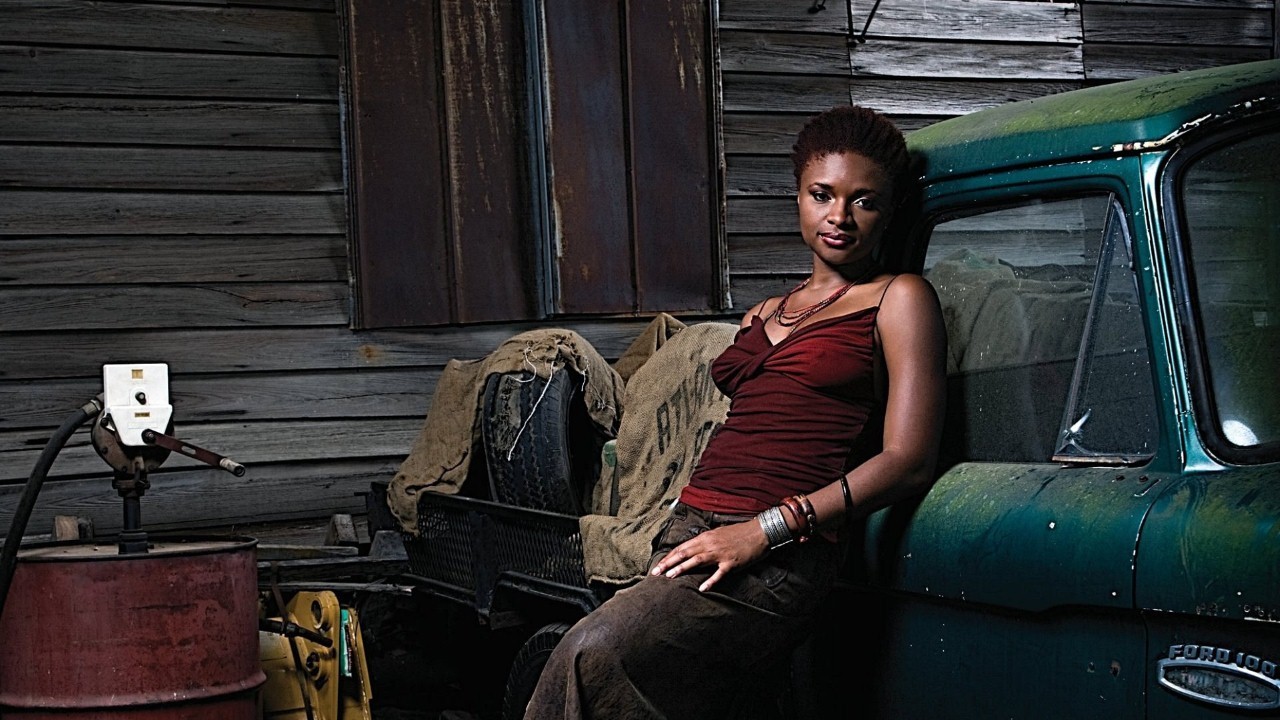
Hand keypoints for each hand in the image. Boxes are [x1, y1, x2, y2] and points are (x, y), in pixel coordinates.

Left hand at [649, 519, 769, 591]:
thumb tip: (693, 548)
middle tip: (656, 573)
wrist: (759, 532)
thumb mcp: (718, 533)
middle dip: (668, 563)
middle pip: (685, 554)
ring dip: (682, 569)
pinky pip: (719, 574)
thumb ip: (705, 541)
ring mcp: (720, 554)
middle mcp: (710, 544)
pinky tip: (702, 588)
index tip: (658, 565)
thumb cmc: (739, 533)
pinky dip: (710, 581)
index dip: (669, 557)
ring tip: (670, 577)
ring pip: (697, 561)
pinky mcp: (731, 563)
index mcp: (705, 537)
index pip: (682, 548)